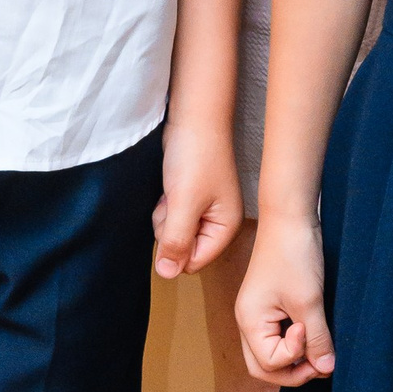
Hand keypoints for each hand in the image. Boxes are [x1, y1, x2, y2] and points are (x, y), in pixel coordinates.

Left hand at [154, 120, 243, 280]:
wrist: (194, 116)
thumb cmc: (195, 156)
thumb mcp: (183, 203)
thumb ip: (175, 241)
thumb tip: (166, 275)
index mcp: (226, 227)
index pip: (194, 262)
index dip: (176, 248)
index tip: (174, 221)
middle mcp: (218, 221)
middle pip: (183, 249)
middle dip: (170, 229)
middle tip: (173, 202)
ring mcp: (205, 209)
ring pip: (174, 232)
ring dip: (166, 216)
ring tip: (173, 191)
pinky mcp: (191, 197)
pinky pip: (172, 216)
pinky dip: (166, 205)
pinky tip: (170, 186)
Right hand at [236, 212, 333, 386]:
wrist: (290, 217)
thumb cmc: (293, 255)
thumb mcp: (309, 301)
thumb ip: (317, 338)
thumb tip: (326, 368)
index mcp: (249, 321)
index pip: (269, 364)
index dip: (295, 357)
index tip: (310, 330)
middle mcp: (248, 322)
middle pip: (264, 367)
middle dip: (293, 372)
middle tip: (321, 363)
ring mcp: (258, 314)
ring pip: (271, 354)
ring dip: (296, 360)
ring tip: (321, 351)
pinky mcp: (271, 305)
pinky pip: (278, 337)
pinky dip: (296, 343)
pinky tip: (314, 334)